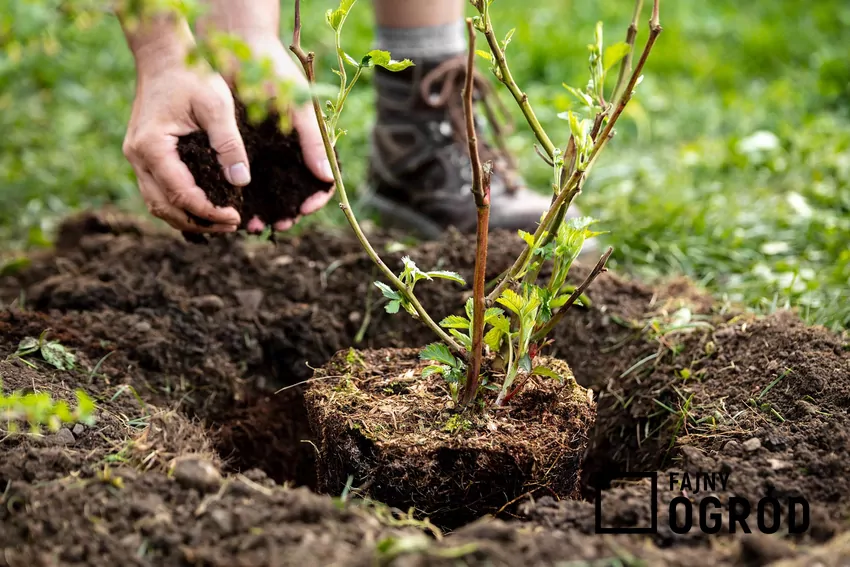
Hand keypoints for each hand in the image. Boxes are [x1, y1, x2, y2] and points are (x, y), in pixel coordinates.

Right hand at [123, 46, 246, 232]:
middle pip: (165, 208)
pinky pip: (158, 190)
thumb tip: (241, 182)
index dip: (210, 212)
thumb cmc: (192, 74)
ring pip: (158, 203)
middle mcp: (137, 156)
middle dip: (199, 222)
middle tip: (231, 226)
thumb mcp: (217, 106)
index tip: (236, 217)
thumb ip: (228, 144)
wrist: (164, 54)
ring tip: (220, 222)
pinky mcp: (143, 154)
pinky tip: (205, 206)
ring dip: (187, 218)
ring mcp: (136, 156)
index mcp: (152, 147)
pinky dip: (179, 204)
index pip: (182, 195)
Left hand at [230, 38, 335, 232]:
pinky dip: (244, 197)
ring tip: (253, 224)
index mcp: (310, 141)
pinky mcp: (243, 147)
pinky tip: (237, 209)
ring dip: (265, 210)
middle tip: (279, 225)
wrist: (238, 47)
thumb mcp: (298, 106)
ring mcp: (266, 150)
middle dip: (288, 212)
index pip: (321, 179)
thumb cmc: (275, 72)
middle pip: (295, 191)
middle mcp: (290, 150)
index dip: (316, 197)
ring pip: (270, 191)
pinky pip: (246, 179)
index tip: (304, 208)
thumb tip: (327, 178)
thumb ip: (313, 141)